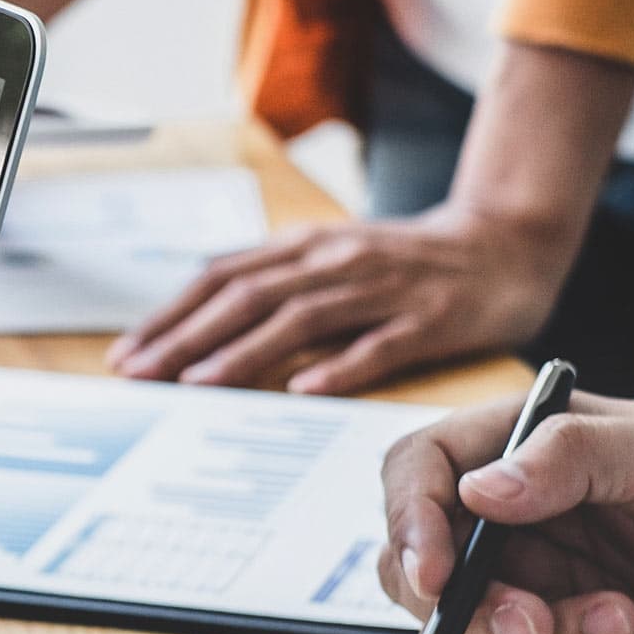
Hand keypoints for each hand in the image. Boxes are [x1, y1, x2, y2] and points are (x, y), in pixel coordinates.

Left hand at [104, 208, 567, 394]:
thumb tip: (204, 317)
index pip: (224, 277)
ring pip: (302, 318)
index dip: (172, 314)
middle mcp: (337, 261)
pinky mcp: (430, 319)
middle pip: (249, 296)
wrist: (505, 244)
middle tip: (141, 373)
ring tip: (199, 383)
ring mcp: (384, 289)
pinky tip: (305, 390)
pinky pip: (379, 346)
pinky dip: (339, 366)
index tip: (128, 352)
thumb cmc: (409, 264)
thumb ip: (277, 282)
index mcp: (309, 247)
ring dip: (245, 351)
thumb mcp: (334, 258)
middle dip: (188, 336)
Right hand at [377, 394, 633, 633]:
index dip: (408, 522)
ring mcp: (536, 599)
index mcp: (531, 451)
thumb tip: (476, 490)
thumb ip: (578, 456)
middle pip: (416, 572)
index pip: (419, 471)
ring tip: (631, 624)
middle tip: (536, 625)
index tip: (440, 577)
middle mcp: (518, 526)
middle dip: (469, 612)